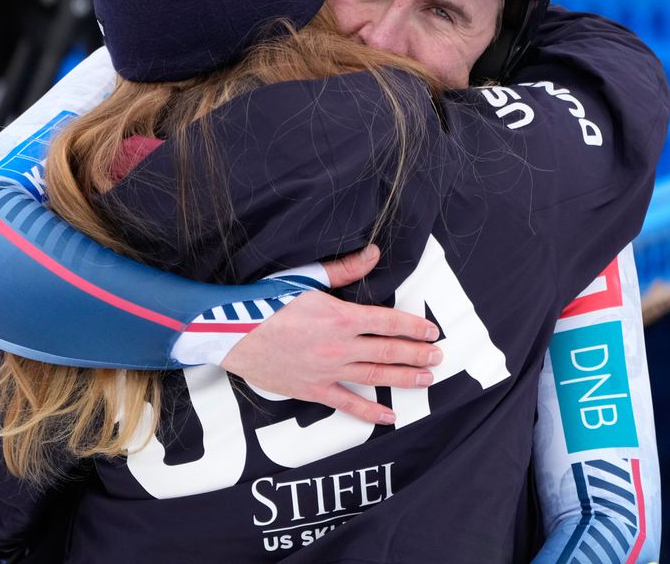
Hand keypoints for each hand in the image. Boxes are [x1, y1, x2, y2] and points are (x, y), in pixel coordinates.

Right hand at [221, 244, 441, 424]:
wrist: (230, 332)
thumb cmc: (266, 301)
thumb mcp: (307, 279)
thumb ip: (344, 270)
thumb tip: (374, 253)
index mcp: (340, 316)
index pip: (388, 322)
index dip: (413, 327)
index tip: (431, 332)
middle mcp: (339, 346)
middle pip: (388, 350)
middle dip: (417, 354)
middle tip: (439, 357)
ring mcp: (327, 371)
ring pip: (375, 375)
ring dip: (404, 378)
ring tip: (427, 379)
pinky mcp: (312, 390)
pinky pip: (348, 403)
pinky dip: (370, 411)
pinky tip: (390, 416)